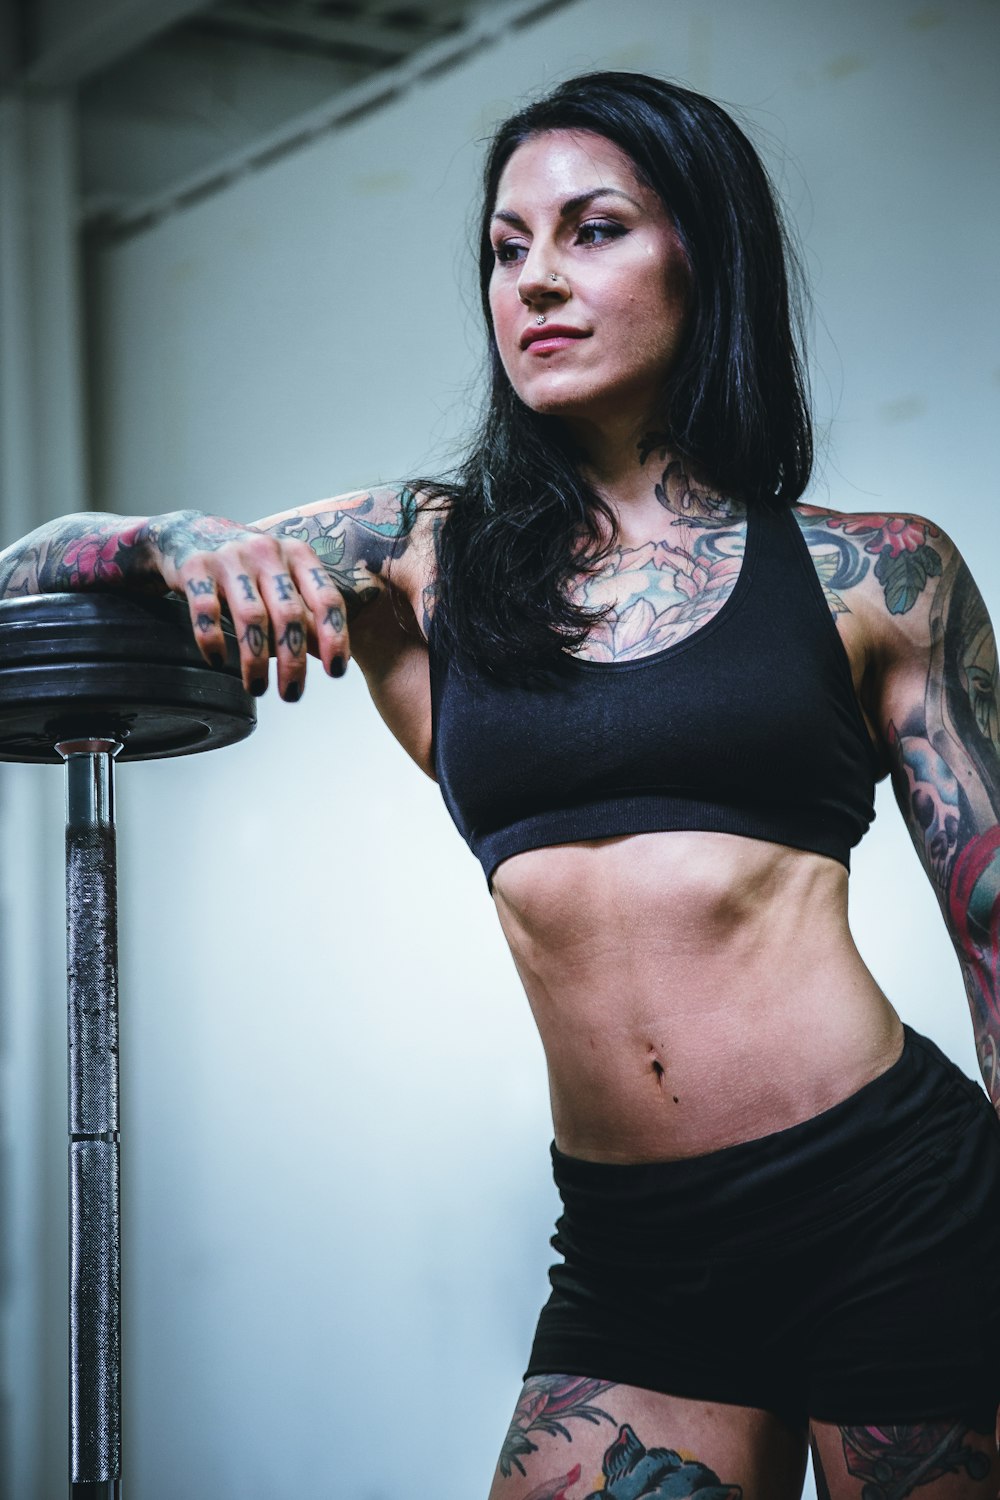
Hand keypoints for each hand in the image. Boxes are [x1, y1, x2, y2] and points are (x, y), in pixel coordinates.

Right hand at [142, 510, 348, 699]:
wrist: (188, 532)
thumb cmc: (248, 566)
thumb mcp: (282, 581)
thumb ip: (306, 615)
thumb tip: (331, 658)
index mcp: (297, 554)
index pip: (326, 599)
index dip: (335, 637)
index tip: (336, 673)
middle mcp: (267, 552)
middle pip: (289, 614)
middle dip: (293, 662)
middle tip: (292, 695)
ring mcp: (231, 557)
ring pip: (251, 617)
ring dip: (255, 660)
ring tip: (257, 688)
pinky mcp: (196, 567)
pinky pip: (206, 610)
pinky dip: (212, 639)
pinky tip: (217, 661)